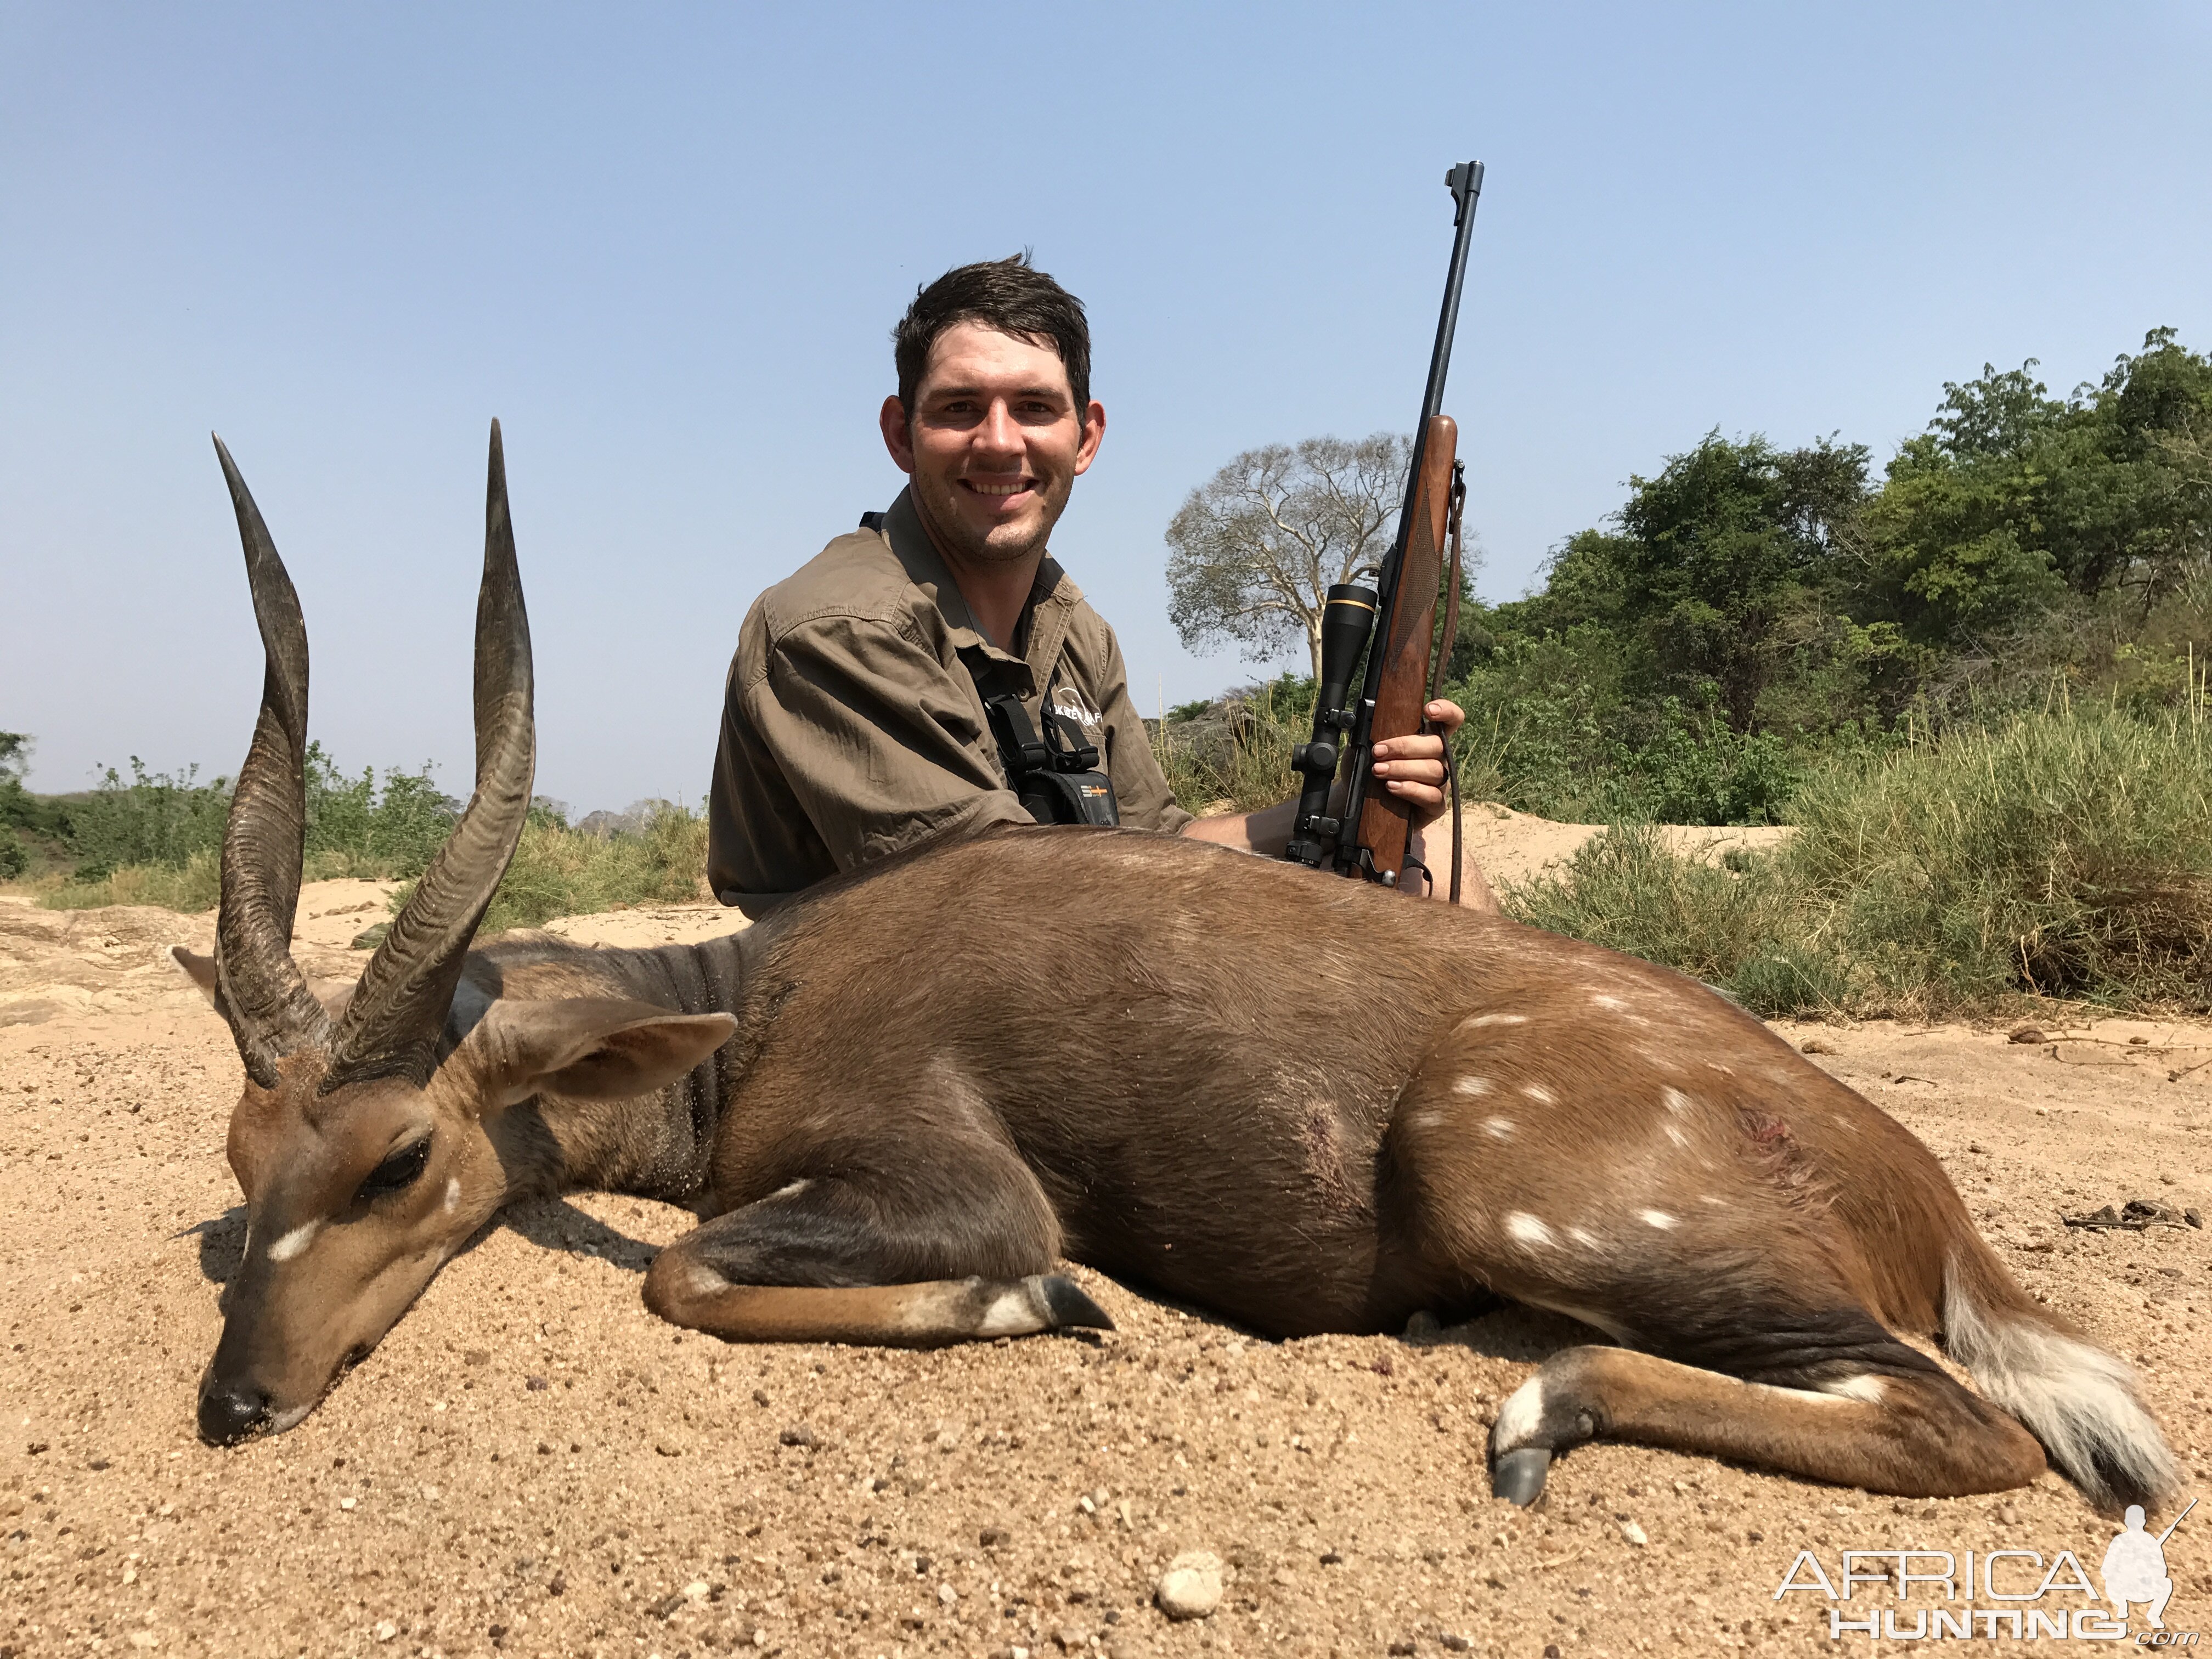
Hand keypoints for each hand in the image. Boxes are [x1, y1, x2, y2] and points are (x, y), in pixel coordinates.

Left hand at [1369, 700, 1464, 828]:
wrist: (1361, 805)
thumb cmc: (1367, 773)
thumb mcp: (1367, 750)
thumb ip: (1373, 735)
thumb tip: (1367, 722)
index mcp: (1427, 740)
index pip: (1450, 721)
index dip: (1447, 711)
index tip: (1428, 710)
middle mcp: (1439, 760)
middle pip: (1437, 745)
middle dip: (1405, 746)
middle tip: (1378, 752)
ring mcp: (1440, 784)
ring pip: (1434, 770)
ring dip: (1403, 769)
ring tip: (1379, 771)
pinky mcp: (1435, 806)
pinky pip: (1432, 796)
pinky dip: (1411, 790)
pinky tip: (1392, 787)